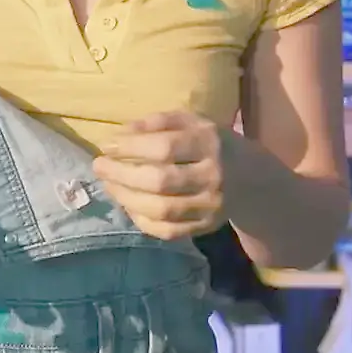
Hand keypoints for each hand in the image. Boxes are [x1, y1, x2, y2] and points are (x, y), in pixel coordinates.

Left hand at [91, 111, 228, 240]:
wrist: (253, 179)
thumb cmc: (211, 143)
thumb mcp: (192, 122)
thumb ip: (158, 122)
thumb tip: (120, 134)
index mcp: (209, 143)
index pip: (165, 147)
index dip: (131, 147)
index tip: (107, 145)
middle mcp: (212, 176)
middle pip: (160, 181)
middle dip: (121, 174)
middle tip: (98, 166)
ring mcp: (210, 206)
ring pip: (162, 209)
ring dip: (126, 198)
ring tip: (108, 185)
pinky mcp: (206, 227)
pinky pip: (168, 230)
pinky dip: (142, 220)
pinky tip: (128, 205)